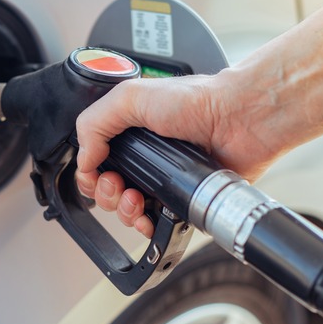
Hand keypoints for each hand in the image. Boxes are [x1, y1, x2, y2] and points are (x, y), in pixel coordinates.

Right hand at [74, 72, 277, 237]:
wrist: (239, 119)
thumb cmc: (197, 100)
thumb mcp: (132, 96)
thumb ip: (95, 123)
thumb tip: (83, 159)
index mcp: (128, 131)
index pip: (94, 161)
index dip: (89, 173)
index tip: (96, 175)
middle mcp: (144, 156)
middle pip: (107, 189)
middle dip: (105, 194)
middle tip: (119, 185)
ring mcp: (162, 179)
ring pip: (127, 210)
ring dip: (124, 211)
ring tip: (136, 200)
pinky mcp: (182, 198)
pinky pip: (156, 223)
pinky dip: (146, 227)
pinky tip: (148, 219)